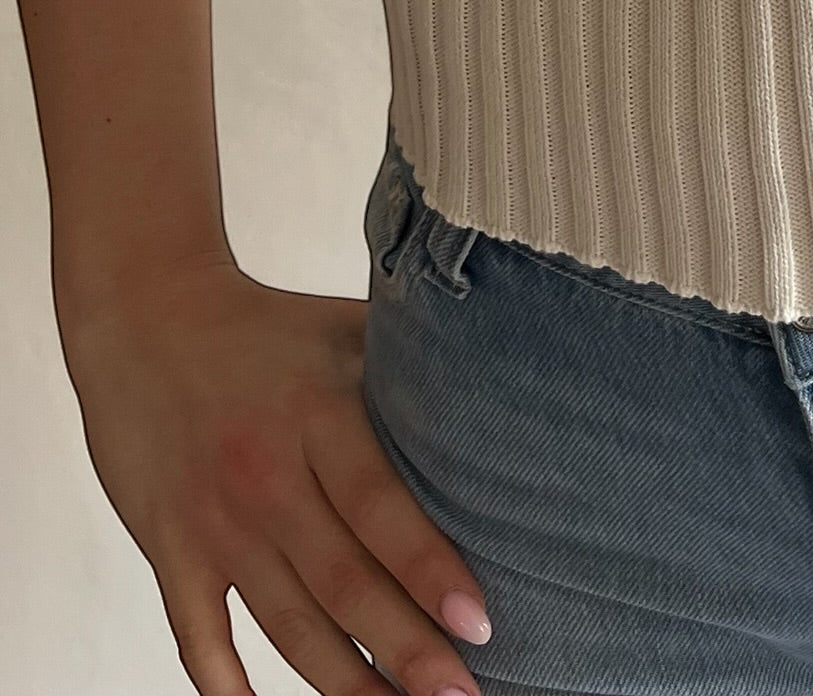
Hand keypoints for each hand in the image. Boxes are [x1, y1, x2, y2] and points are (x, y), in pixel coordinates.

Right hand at [57, 256, 492, 695]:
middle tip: (461, 695)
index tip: (480, 622)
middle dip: (404, 648)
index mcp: (316, 415)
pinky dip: (227, 686)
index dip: (428, 567)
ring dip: (342, 682)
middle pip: (340, 579)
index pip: (378, 504)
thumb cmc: (265, 325)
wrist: (144, 315)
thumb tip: (507, 380)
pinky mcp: (168, 548)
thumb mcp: (345, 329)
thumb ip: (412, 363)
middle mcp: (265, 475)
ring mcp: (214, 520)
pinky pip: (198, 634)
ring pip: (284, 622)